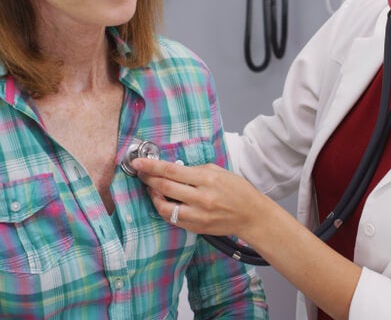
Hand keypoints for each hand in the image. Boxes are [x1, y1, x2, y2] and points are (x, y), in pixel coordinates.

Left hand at [132, 157, 268, 238]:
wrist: (251, 215)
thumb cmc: (238, 190)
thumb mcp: (219, 171)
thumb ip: (196, 170)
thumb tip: (174, 169)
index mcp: (206, 179)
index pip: (172, 171)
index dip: (152, 166)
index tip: (138, 162)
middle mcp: (201, 198)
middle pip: (165, 187)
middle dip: (148, 179)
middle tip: (141, 173)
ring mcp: (198, 215)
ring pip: (165, 208)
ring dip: (154, 197)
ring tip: (152, 189)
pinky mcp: (196, 228)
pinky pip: (173, 219)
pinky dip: (165, 210)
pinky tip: (164, 202)